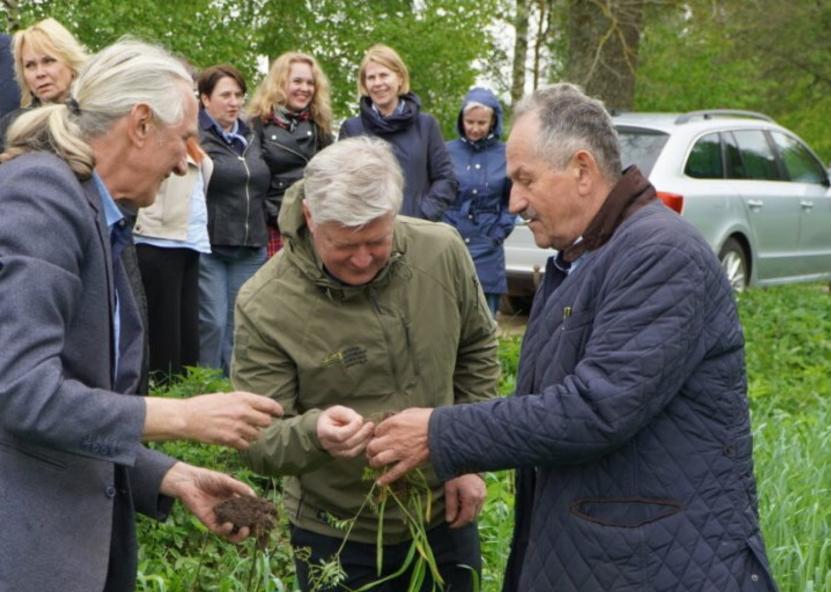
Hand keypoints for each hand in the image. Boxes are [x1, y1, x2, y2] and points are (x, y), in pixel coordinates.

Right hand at [144, 391, 282, 449]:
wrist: (187, 418)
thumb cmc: (204, 405)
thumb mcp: (225, 396)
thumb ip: (241, 401)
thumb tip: (255, 405)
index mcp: (242, 398)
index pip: (269, 405)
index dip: (277, 410)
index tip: (279, 413)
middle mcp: (243, 411)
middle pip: (266, 422)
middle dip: (263, 424)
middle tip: (256, 425)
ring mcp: (237, 426)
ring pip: (257, 435)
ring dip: (252, 435)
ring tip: (242, 432)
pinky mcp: (230, 439)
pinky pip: (246, 445)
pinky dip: (243, 444)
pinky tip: (235, 440)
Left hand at [160, 462, 254, 542]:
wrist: (189, 481)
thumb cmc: (208, 478)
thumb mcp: (227, 481)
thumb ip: (240, 488)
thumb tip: (254, 496)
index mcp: (236, 502)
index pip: (250, 513)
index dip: (258, 517)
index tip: (265, 518)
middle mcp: (229, 513)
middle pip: (243, 525)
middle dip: (252, 529)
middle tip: (257, 528)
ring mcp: (220, 518)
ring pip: (233, 533)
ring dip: (241, 535)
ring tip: (246, 530)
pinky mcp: (209, 522)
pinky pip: (219, 531)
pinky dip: (226, 530)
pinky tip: (229, 524)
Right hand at [317, 405, 373, 458]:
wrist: (325, 428)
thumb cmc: (332, 417)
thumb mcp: (337, 410)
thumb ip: (347, 414)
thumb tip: (360, 421)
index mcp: (324, 432)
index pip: (339, 435)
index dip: (352, 428)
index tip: (360, 419)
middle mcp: (328, 445)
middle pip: (348, 444)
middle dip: (362, 434)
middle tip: (371, 425)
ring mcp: (335, 453)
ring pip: (352, 451)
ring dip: (364, 441)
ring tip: (371, 431)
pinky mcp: (343, 456)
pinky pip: (355, 454)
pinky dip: (363, 446)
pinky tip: (369, 438)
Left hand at [366, 407, 432, 485]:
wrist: (443, 431)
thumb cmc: (428, 418)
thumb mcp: (410, 412)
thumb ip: (397, 418)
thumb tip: (391, 421)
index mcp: (393, 424)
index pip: (376, 431)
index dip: (375, 435)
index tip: (378, 437)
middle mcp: (393, 438)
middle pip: (372, 447)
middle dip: (370, 449)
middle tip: (372, 451)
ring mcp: (400, 452)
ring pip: (379, 460)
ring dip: (374, 462)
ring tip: (374, 462)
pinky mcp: (409, 462)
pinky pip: (394, 473)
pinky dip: (385, 479)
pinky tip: (379, 483)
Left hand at [444, 474, 485, 527]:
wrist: (465, 459)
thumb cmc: (455, 473)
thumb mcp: (450, 489)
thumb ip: (450, 506)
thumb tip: (449, 520)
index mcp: (471, 497)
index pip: (466, 518)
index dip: (458, 524)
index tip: (450, 525)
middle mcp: (480, 497)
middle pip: (472, 516)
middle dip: (462, 520)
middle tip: (452, 520)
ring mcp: (484, 494)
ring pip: (476, 511)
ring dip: (467, 514)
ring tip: (457, 511)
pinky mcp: (484, 490)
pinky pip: (479, 504)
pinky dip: (471, 507)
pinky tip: (463, 504)